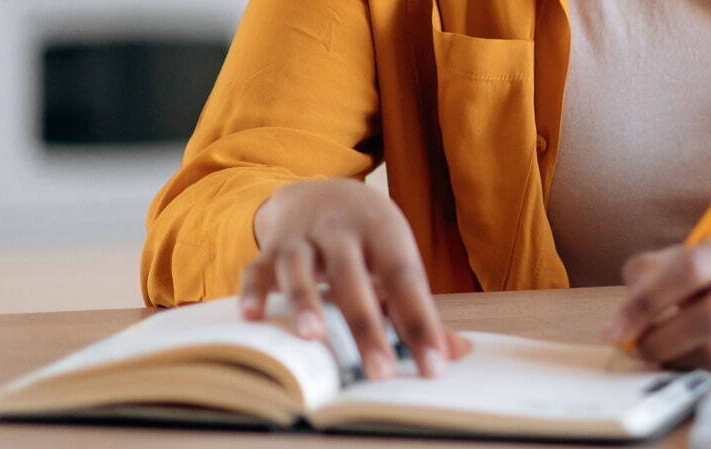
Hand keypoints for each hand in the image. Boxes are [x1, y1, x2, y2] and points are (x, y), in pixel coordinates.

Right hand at [237, 179, 467, 379]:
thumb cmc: (369, 241)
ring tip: (312, 337)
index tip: (434, 366)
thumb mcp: (397, 260)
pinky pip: (256, 268)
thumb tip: (457, 354)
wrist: (322, 191)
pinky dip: (253, 291)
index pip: (406, 281)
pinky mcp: (268, 248)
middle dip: (366, 326)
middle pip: (353, 278)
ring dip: (304, 300)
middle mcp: (341, 231)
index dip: (421, 324)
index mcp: (384, 234)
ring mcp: (301, 238)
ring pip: (300, 268)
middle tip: (380, 373)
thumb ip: (420, 309)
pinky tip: (252, 317)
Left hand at [606, 229, 710, 377]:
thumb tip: (631, 293)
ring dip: (678, 358)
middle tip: (635, 349)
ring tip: (659, 354)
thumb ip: (661, 266)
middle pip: (709, 316)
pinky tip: (689, 361)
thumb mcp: (707, 256)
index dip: (647, 301)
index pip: (691, 268)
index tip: (616, 328)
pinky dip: (701, 369)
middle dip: (661, 339)